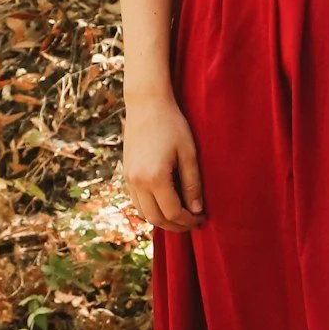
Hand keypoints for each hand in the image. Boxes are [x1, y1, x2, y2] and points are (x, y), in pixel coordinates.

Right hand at [123, 93, 204, 229]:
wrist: (146, 104)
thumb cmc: (172, 125)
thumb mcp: (189, 153)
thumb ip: (192, 184)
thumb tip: (196, 210)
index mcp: (155, 178)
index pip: (173, 212)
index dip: (189, 221)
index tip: (202, 218)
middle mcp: (138, 182)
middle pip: (156, 218)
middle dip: (176, 226)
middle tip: (193, 222)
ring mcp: (128, 179)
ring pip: (144, 213)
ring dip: (162, 219)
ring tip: (181, 216)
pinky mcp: (126, 173)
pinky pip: (137, 201)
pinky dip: (150, 209)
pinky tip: (165, 204)